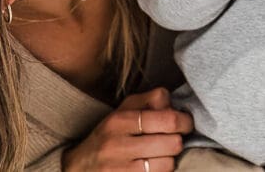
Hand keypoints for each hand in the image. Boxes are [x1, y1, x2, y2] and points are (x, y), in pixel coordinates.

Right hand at [61, 88, 192, 171]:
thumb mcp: (124, 110)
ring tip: (161, 154)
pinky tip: (153, 166)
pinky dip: (161, 171)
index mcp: (120, 120)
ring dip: (170, 159)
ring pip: (168, 164)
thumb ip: (151, 99)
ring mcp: (120, 170)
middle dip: (178, 141)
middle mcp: (118, 146)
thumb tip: (174, 104)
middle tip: (173, 139)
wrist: (79, 167)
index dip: (185, 121)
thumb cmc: (109, 135)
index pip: (168, 119)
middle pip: (173, 143)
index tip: (185, 123)